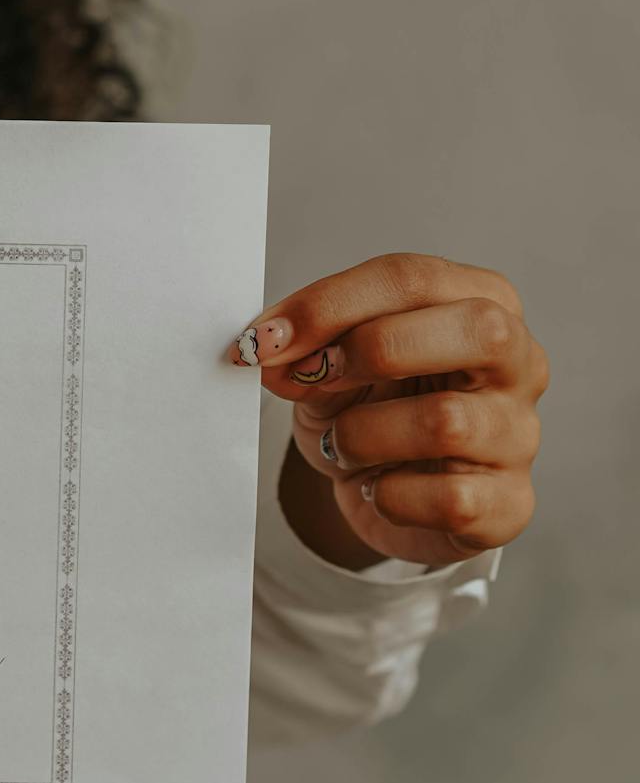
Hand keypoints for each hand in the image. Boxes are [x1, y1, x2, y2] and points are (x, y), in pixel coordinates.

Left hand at [234, 253, 546, 566]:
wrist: (382, 493)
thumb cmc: (368, 413)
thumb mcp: (329, 366)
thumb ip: (310, 346)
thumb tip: (273, 348)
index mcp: (480, 304)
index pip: (414, 278)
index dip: (329, 304)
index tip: (262, 339)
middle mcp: (518, 364)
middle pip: (478, 328)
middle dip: (374, 349)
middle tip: (313, 378)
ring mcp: (520, 436)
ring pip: (448, 421)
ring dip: (362, 435)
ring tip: (341, 446)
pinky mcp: (510, 504)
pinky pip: (449, 499)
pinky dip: (390, 497)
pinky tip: (377, 489)